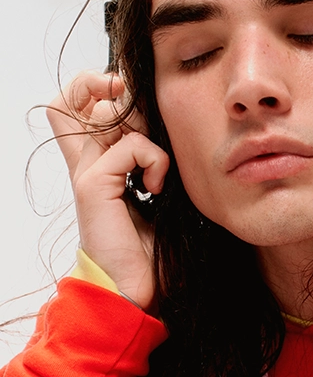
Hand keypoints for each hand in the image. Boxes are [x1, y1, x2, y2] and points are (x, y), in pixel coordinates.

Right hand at [46, 71, 168, 310]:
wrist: (136, 290)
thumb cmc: (153, 249)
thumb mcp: (161, 193)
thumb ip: (156, 160)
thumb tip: (174, 127)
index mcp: (99, 163)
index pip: (77, 105)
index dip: (97, 87)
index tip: (132, 102)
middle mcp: (86, 162)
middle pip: (74, 95)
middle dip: (117, 92)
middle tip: (148, 127)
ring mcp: (87, 172)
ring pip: (102, 110)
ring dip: (142, 125)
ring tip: (156, 163)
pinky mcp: (93, 185)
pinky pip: (130, 146)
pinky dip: (154, 160)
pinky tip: (158, 188)